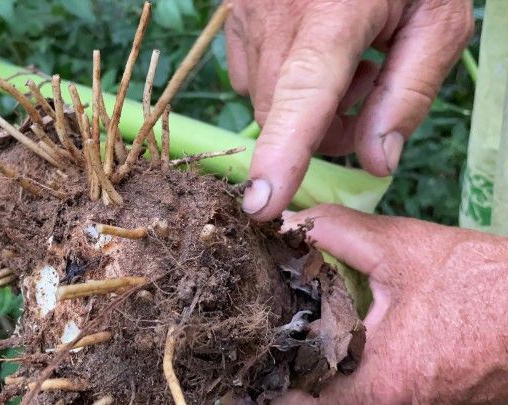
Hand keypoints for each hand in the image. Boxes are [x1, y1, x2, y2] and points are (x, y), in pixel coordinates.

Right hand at [224, 0, 473, 219]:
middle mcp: (278, 10)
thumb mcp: (437, 20)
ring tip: (347, 61)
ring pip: (263, 99)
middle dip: (322, 131)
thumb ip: (410, 94)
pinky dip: (280, 81)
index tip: (262, 204)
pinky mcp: (233, 10)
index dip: (283, 152)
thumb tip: (377, 163)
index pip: (304, 93)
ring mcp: (248, 9)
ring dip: (303, 106)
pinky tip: (311, 48)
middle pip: (283, 112)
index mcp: (335, 10)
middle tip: (369, 99)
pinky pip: (248, 74)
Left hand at [277, 204, 507, 402]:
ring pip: (343, 401)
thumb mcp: (402, 249)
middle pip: (316, 404)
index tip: (240, 360)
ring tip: (286, 342)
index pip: (296, 404)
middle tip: (255, 348)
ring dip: (314, 379)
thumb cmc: (483, 283)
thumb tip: (289, 220)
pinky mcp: (429, 400)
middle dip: (285, 378)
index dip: (263, 383)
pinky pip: (371, 395)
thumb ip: (337, 234)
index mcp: (379, 383)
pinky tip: (330, 343)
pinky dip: (344, 376)